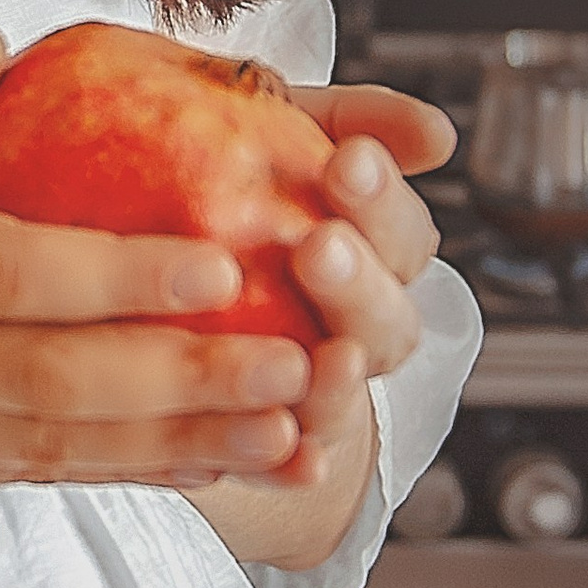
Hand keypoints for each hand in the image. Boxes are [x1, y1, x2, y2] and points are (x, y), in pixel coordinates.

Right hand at [0, 33, 328, 494]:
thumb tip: (5, 47)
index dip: (111, 276)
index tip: (214, 264)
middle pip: (46, 373)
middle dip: (182, 376)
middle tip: (297, 363)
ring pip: (53, 444)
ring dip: (180, 442)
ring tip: (289, 431)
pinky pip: (29, 476)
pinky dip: (126, 473)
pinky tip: (211, 464)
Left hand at [223, 85, 454, 507]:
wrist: (152, 288)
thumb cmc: (220, 191)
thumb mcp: (269, 133)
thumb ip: (343, 120)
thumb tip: (435, 135)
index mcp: (369, 254)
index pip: (403, 235)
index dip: (384, 202)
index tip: (347, 159)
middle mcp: (355, 330)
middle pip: (387, 323)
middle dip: (360, 285)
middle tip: (319, 245)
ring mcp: (316, 395)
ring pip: (345, 399)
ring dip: (340, 382)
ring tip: (323, 356)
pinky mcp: (265, 448)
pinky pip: (285, 467)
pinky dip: (293, 467)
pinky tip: (288, 454)